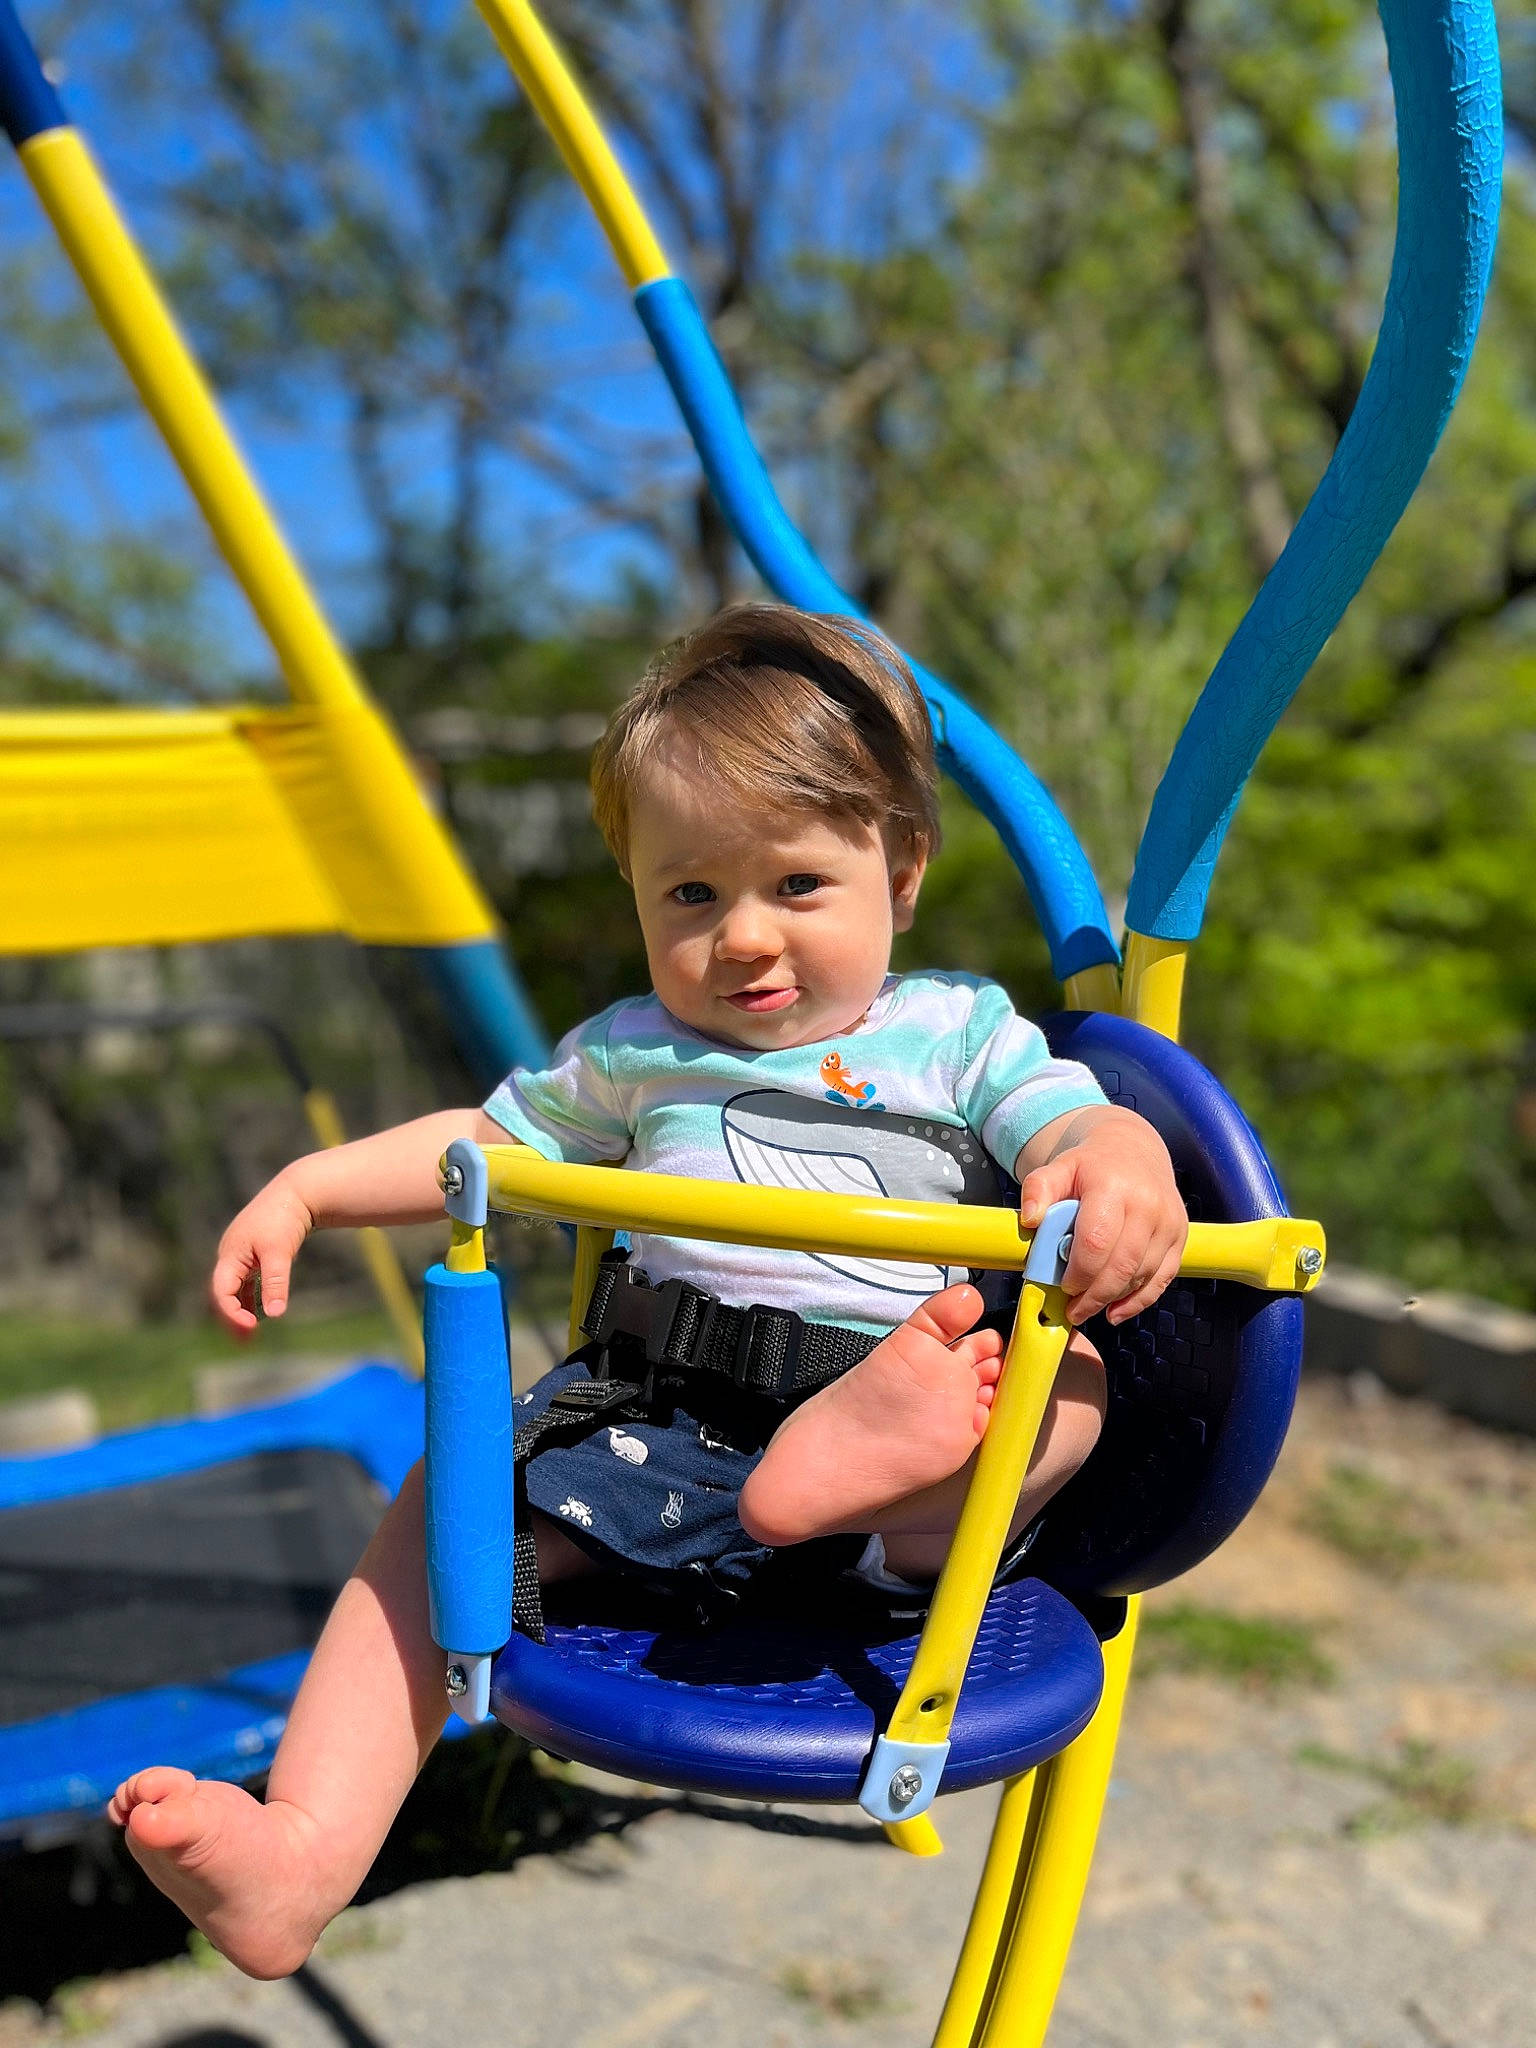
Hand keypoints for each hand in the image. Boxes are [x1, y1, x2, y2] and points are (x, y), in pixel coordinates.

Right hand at [209, 1174, 314, 1335]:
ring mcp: (241, 1254)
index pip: (222, 1291)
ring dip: (242, 1310)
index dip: (232, 1312)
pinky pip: (247, 1281)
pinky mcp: (254, 1253)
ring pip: (236, 1289)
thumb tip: (275, 1313)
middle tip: (247, 1342)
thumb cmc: (285, 1219)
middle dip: (233, 1318)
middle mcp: (230, 1255)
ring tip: (252, 1335)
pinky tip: (263, 1312)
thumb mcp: (280, 1252)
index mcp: (230, 1254)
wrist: (298, 1193)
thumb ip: (276, 1283)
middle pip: (225, 1293)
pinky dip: (252, 1297)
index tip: (252, 1327)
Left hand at [1018, 1109, 1186, 1325]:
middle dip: (1095, 1295)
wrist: (1134, 1150)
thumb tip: (1031, 1220)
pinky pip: (1162, 1279)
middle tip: (1073, 1310)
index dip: (1079, 1272)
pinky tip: (1116, 1311)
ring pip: (1142, 1276)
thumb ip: (1038, 1190)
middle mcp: (1147, 1205)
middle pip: (1122, 1266)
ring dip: (1113, 1299)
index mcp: (1113, 1187)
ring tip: (1088, 1308)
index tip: (1064, 1287)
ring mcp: (1168, 1222)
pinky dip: (1139, 1301)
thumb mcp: (1059, 1168)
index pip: (1096, 1242)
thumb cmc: (1092, 1165)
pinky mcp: (1179, 1237)